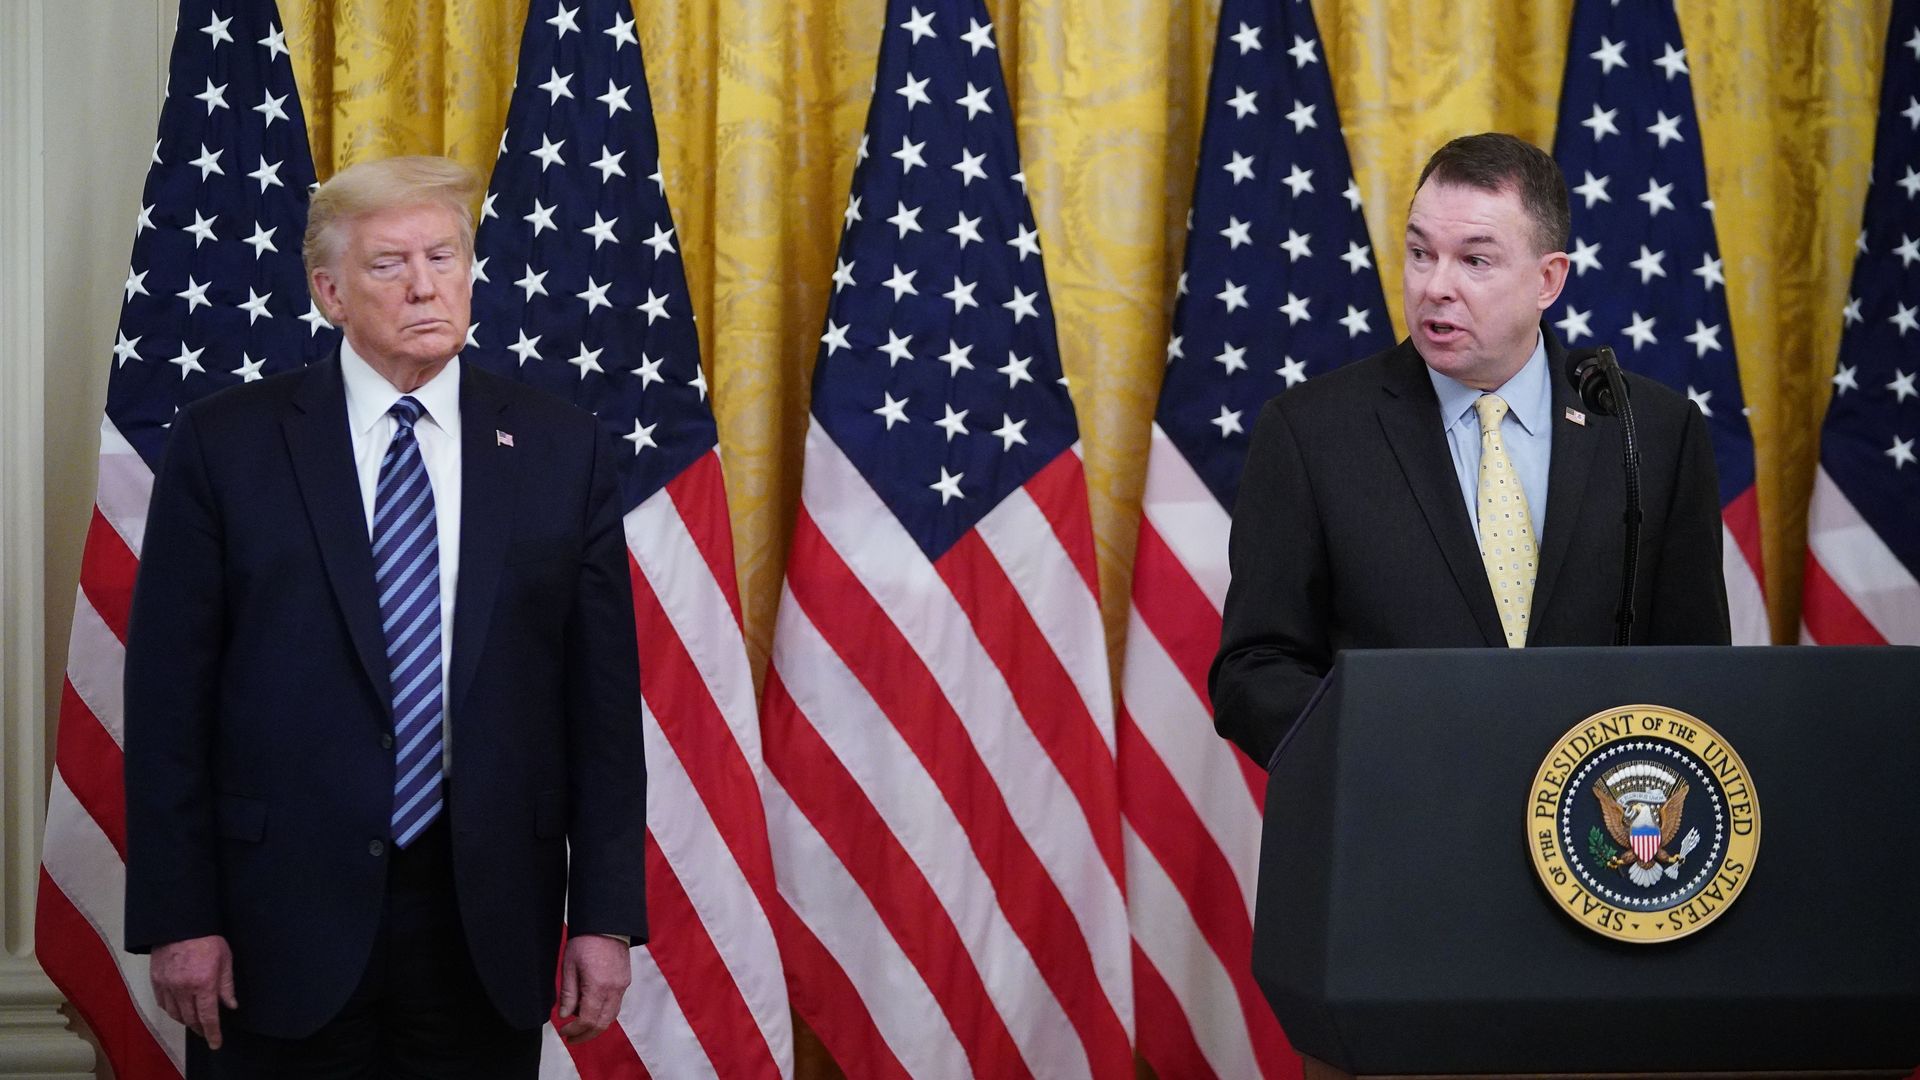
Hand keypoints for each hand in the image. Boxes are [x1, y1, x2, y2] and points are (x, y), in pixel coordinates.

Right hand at [150, 935, 237, 1049]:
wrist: (180, 923)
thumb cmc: (208, 938)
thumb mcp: (225, 959)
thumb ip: (227, 985)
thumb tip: (231, 1005)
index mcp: (203, 983)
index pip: (208, 1016)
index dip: (212, 1033)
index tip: (216, 1043)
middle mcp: (183, 988)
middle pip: (190, 1019)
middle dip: (200, 1028)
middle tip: (207, 1032)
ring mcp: (167, 985)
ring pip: (175, 1014)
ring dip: (186, 1021)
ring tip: (195, 1022)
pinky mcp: (156, 981)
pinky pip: (163, 1004)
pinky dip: (172, 1011)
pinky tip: (179, 1010)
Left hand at [556, 934, 631, 1044]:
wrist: (608, 924)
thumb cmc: (586, 941)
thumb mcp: (569, 966)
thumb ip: (568, 993)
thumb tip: (565, 1015)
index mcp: (598, 986)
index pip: (587, 1019)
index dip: (575, 1030)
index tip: (563, 1031)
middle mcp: (614, 989)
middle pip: (602, 1024)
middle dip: (586, 1035)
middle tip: (571, 1038)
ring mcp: (622, 986)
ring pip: (611, 1017)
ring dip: (595, 1026)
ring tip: (579, 1027)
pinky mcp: (625, 981)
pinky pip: (616, 1005)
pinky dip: (603, 1014)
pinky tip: (591, 1011)